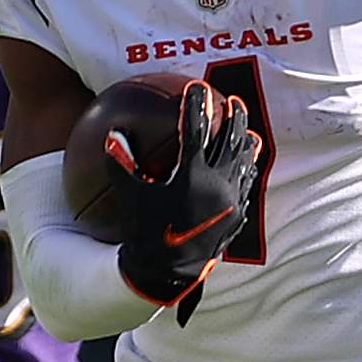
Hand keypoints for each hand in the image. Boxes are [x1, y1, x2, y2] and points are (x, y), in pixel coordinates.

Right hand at [114, 77, 259, 320]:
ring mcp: (230, 202)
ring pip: (245, 164)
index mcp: (191, 177)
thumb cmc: (144, 233)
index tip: (197, 87)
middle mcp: (217, 186)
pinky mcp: (236, 217)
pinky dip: (247, 171)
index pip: (196, 131)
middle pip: (232, 142)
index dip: (196, 106)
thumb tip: (113, 133)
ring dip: (246, 143)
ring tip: (248, 130)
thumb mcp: (129, 197)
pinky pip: (246, 187)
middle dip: (234, 118)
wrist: (167, 273)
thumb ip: (121, 163)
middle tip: (234, 101)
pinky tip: (246, 167)